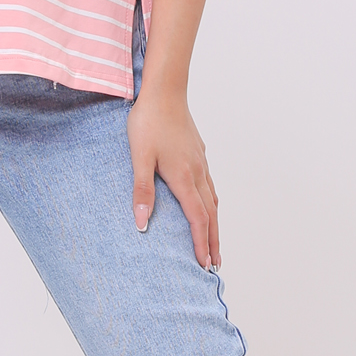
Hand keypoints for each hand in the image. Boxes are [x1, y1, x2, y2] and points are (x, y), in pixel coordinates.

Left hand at [127, 85, 219, 267]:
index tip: (204, 264)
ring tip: (214, 241)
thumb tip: (142, 224)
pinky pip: (210, 185)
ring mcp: (201, 162)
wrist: (164, 92)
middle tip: (216, 264)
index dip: (201, 243)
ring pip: (213, 200)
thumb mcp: (139, 158)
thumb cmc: (149, 122)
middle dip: (213, 241)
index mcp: (184, 177)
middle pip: (211, 215)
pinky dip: (212, 203)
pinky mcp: (198, 153)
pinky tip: (208, 204)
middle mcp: (197, 172)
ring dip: (215, 224)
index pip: (197, 219)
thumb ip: (142, 191)